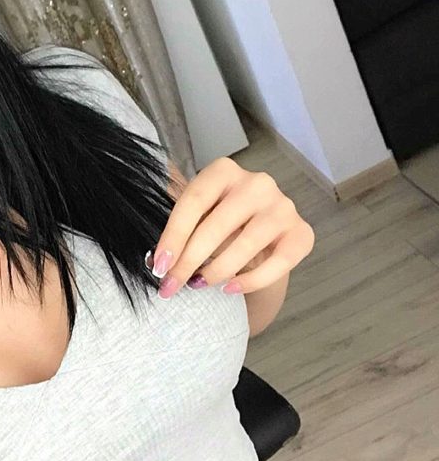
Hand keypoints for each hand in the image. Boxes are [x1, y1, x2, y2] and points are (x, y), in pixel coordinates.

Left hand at [143, 157, 314, 298]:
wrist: (260, 236)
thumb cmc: (218, 223)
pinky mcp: (302, 233)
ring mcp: (283, 206)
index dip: (173, 236)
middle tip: (172, 285)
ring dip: (217, 270)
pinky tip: (229, 289)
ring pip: (247, 244)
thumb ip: (177, 232)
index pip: (193, 201)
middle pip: (217, 224)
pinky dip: (251, 280)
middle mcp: (257, 183)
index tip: (159, 266)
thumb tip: (157, 263)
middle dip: (189, 260)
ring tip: (199, 285)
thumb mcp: (196, 217)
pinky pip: (278, 263)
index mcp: (223, 171)